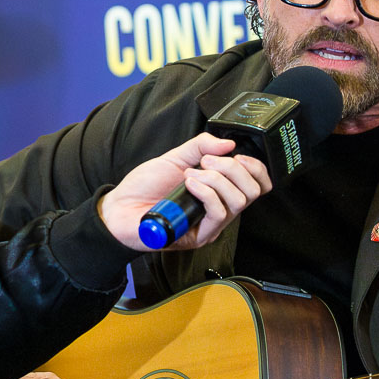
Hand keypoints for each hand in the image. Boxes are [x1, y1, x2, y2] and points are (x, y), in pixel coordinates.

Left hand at [99, 132, 271, 249]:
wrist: (120, 207)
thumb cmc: (144, 187)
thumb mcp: (176, 158)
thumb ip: (201, 146)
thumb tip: (229, 143)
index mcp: (219, 192)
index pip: (258, 185)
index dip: (255, 168)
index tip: (237, 155)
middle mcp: (220, 210)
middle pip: (252, 191)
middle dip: (232, 168)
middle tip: (205, 163)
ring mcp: (211, 225)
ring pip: (238, 201)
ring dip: (215, 179)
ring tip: (190, 175)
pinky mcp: (199, 235)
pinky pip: (218, 213)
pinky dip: (206, 192)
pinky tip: (189, 185)